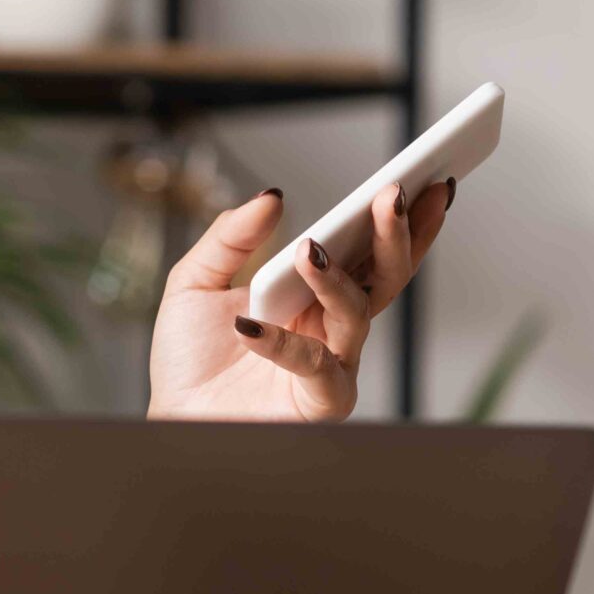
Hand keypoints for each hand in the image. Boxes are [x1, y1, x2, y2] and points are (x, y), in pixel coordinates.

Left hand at [148, 181, 453, 420]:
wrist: (173, 417)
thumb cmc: (191, 359)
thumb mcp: (194, 282)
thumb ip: (230, 238)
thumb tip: (272, 196)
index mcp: (317, 294)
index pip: (369, 251)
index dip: (399, 218)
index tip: (419, 175)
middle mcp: (335, 326)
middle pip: (384, 276)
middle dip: (395, 234)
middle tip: (395, 193)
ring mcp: (334, 364)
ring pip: (357, 315)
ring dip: (336, 279)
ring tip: (308, 249)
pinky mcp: (319, 400)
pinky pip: (314, 366)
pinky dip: (283, 344)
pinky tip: (250, 324)